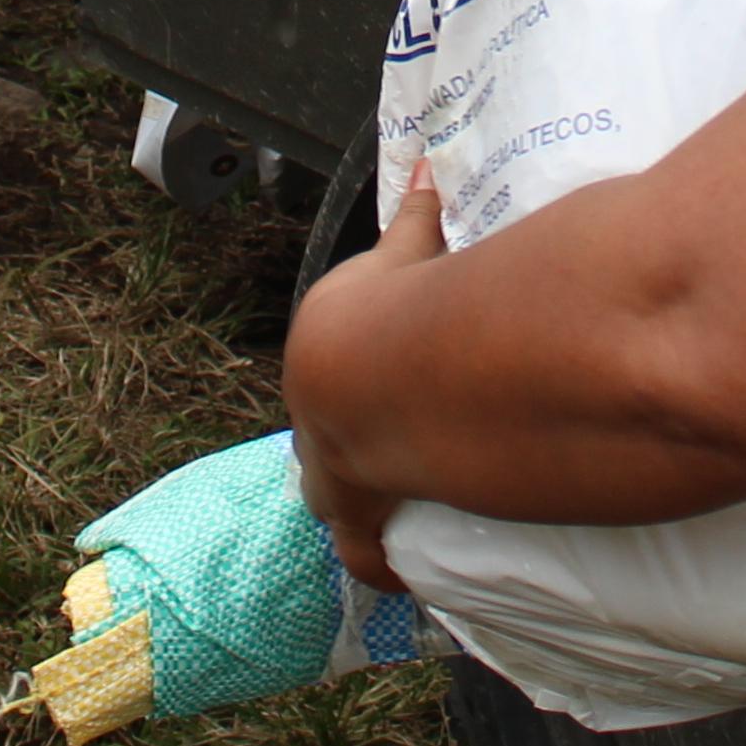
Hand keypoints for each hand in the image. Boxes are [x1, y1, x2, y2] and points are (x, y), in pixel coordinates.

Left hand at [287, 185, 445, 596]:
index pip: (325, 398)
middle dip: (341, 476)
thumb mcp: (401, 260)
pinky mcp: (365, 523)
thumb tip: (427, 161)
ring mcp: (339, 487)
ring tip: (391, 547)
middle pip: (319, 471)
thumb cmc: (383, 314)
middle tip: (375, 483)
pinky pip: (373, 558)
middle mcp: (318, 439)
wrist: (375, 375)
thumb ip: (415, 220)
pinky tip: (402, 584)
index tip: (363, 413)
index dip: (341, 409)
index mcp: (322, 376)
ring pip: (339, 520)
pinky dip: (387, 570)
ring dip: (361, 528)